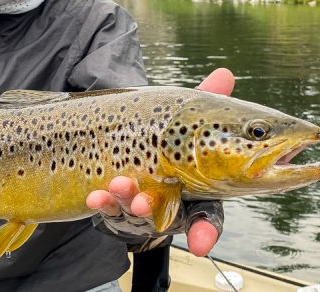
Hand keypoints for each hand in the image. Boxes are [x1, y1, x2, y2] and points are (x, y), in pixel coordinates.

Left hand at [86, 68, 234, 255]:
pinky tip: (94, 193)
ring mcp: (139, 205)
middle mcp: (170, 205)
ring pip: (132, 212)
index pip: (206, 217)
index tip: (200, 246)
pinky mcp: (113, 202)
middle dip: (152, 211)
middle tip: (140, 203)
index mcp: (197, 190)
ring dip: (124, 199)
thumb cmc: (171, 133)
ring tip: (118, 184)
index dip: (205, 232)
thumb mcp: (189, 117)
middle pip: (166, 219)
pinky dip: (101, 200)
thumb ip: (208, 98)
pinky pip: (106, 207)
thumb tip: (225, 73)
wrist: (127, 131)